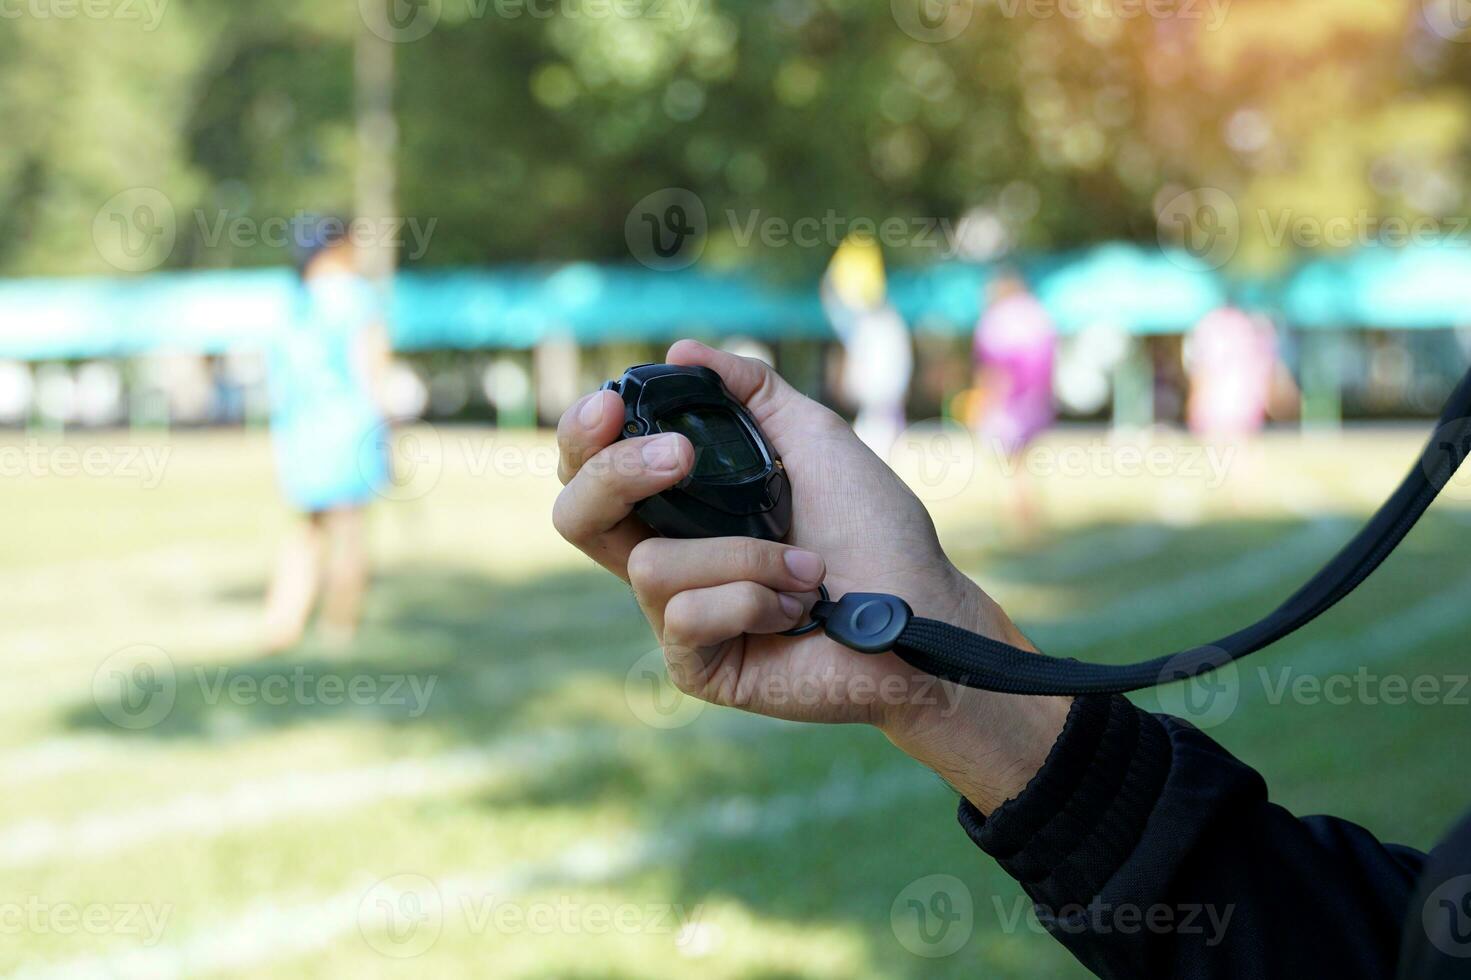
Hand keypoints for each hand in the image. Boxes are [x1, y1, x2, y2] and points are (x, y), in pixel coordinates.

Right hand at [553, 340, 1068, 812]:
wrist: (921, 609)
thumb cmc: (873, 529)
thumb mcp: (813, 439)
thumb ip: (751, 391)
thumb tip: (680, 352)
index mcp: (682, 505)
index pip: (594, 470)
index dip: (583, 436)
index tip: (612, 403)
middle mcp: (668, 556)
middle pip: (577, 516)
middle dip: (615, 475)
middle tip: (679, 458)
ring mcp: (676, 616)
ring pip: (649, 565)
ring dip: (742, 553)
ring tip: (806, 567)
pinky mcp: (696, 665)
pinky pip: (686, 615)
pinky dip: (751, 598)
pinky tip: (793, 609)